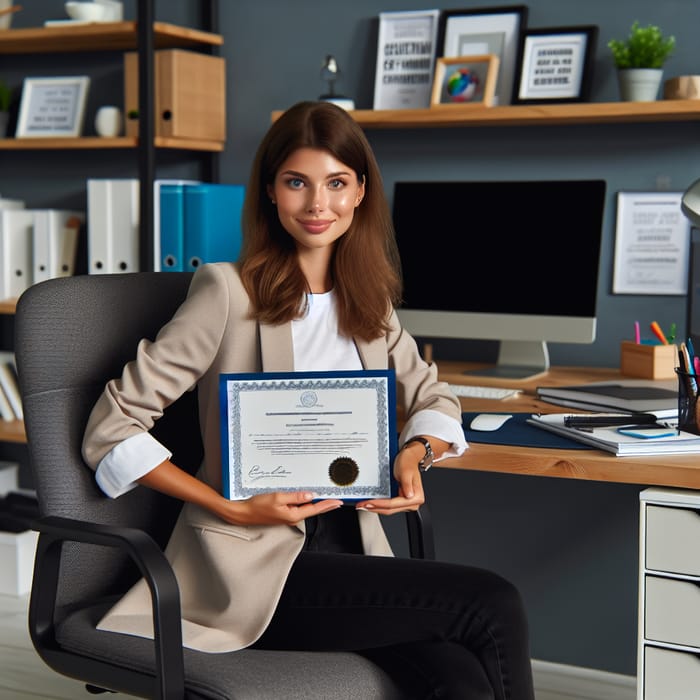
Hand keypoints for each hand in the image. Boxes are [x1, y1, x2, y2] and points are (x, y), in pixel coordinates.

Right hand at [218, 491, 342, 526]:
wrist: (243, 513)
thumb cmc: (257, 506)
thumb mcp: (277, 497)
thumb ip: (295, 496)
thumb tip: (310, 495)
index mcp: (293, 515)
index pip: (315, 509)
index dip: (327, 504)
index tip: (338, 501)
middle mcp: (292, 517)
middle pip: (313, 509)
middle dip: (325, 504)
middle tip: (337, 498)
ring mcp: (288, 516)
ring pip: (306, 507)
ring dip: (316, 502)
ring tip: (326, 495)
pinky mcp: (284, 513)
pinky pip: (298, 506)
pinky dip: (305, 501)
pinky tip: (308, 496)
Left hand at [354, 448, 424, 515]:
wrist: (409, 457)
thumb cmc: (408, 462)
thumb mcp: (406, 471)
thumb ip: (407, 484)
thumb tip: (408, 495)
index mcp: (416, 498)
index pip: (393, 504)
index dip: (379, 504)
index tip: (368, 503)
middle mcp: (412, 503)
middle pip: (390, 510)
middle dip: (374, 508)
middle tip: (361, 505)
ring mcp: (405, 503)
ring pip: (388, 510)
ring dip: (375, 508)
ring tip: (363, 505)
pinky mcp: (400, 501)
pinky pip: (388, 506)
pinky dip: (378, 505)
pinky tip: (370, 503)